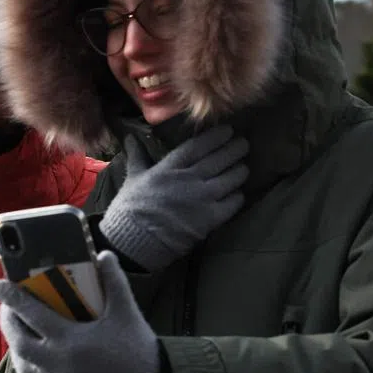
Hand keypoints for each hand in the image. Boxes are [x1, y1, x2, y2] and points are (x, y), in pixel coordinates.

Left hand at [0, 250, 160, 372]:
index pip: (32, 314)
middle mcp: (59, 363)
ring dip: (17, 349)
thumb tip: (103, 255)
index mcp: (71, 339)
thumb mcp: (127, 310)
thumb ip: (114, 280)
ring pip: (23, 367)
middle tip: (7, 309)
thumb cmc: (138, 348)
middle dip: (8, 324)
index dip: (12, 298)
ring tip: (19, 334)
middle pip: (19, 343)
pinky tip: (38, 362)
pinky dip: (33, 372)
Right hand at [99, 125, 248, 271]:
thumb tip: (129, 137)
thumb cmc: (131, 209)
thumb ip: (137, 156)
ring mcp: (202, 199)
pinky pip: (233, 203)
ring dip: (240, 171)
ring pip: (231, 178)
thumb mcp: (133, 178)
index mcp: (170, 167)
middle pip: (220, 159)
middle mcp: (189, 179)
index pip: (199, 146)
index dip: (216, 136)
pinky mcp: (210, 219)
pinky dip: (238, 196)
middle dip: (235, 149)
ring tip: (243, 168)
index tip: (228, 131)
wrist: (134, 241)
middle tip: (243, 144)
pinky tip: (238, 194)